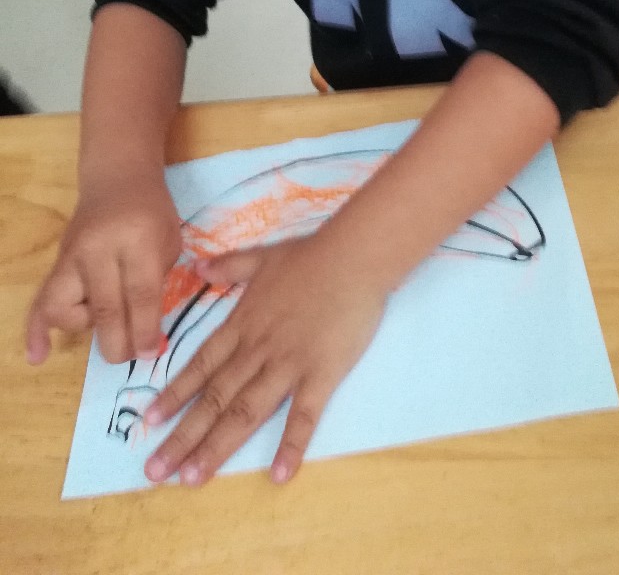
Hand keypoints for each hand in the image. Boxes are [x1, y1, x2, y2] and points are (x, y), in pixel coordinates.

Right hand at [26, 177, 181, 364]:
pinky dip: (35, 331)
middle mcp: (99, 248)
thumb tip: (147, 338)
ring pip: (66, 307)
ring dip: (85, 328)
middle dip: (118, 342)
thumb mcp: (169, 242)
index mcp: (137, 239)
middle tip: (131, 357)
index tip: (149, 354)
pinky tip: (38, 356)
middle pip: (105, 307)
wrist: (117, 180)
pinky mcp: (56, 263)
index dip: (145, 329)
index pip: (140, 292)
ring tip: (105, 321)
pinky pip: (38, 301)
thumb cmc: (151, 213)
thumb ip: (157, 284)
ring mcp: (72, 256)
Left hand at [142, 233, 386, 486]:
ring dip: (217, 446)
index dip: (174, 395)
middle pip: (214, 399)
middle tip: (154, 472)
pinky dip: (291, 445)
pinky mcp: (321, 374)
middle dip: (182, 436)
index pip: (201, 366)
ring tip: (192, 479)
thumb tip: (199, 266)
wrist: (353, 258)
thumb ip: (229, 266)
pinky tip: (280, 475)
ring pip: (246, 412)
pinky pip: (303, 415)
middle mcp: (257, 350)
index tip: (148, 423)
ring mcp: (287, 365)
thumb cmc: (311, 257)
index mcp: (242, 325)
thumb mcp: (262, 257)